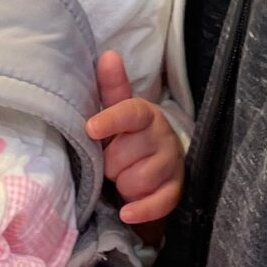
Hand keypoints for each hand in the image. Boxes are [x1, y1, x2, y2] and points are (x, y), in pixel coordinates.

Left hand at [86, 52, 184, 225]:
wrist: (151, 168)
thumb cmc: (126, 138)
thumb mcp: (115, 113)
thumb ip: (110, 88)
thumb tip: (108, 56)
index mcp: (146, 114)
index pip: (131, 112)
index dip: (111, 120)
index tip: (91, 129)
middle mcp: (163, 136)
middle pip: (125, 154)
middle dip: (110, 163)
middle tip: (111, 162)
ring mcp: (172, 164)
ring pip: (138, 180)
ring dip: (123, 185)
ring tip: (123, 178)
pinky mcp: (176, 190)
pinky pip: (159, 203)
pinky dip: (140, 209)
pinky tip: (126, 211)